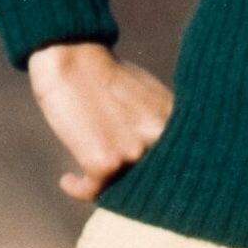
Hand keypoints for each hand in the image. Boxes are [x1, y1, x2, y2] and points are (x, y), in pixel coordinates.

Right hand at [27, 40, 172, 202]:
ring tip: (87, 180)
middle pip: (152, 181)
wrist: (73, 56)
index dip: (160, 179)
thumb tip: (160, 156)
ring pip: (123, 190)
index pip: (178, 165)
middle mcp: (159, 137)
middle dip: (132, 188)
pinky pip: (93, 191)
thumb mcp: (147, 97)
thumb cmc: (106, 74)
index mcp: (173, 121)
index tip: (143, 182)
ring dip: (102, 187)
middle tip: (108, 181)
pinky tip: (69, 180)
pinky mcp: (104, 162)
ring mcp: (133, 151)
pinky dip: (78, 188)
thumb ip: (158, 125)